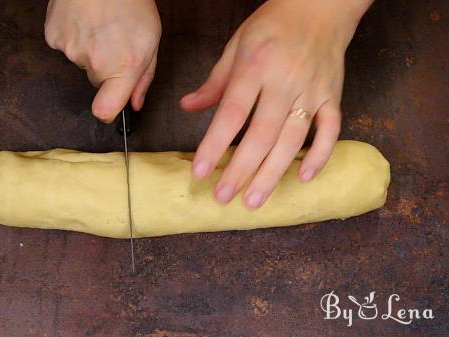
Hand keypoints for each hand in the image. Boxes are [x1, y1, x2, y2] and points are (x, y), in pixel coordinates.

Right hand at [45, 0, 160, 121]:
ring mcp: (70, 50)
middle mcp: (94, 63)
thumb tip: (135, 104)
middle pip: (97, 82)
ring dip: (90, 49)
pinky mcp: (54, 38)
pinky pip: (65, 46)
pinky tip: (84, 19)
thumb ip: (144, 78)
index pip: (105, 111)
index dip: (108, 112)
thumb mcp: (151, 40)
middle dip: (106, 67)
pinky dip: (73, 36)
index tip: (112, 106)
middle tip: (115, 40)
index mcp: (122, 68)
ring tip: (100, 24)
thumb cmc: (131, 2)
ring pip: (81, 62)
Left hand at [181, 0, 371, 207]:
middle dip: (241, 170)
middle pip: (261, 134)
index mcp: (255, 66)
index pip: (232, 113)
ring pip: (293, 139)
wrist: (320, 5)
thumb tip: (188, 106)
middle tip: (224, 197)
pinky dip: (319, 154)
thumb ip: (214, 81)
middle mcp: (284, 81)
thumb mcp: (236, 45)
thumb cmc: (273, 25)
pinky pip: (331, 130)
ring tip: (254, 200)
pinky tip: (303, 177)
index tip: (200, 172)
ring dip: (273, 173)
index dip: (215, 145)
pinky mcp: (333, 96)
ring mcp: (312, 90)